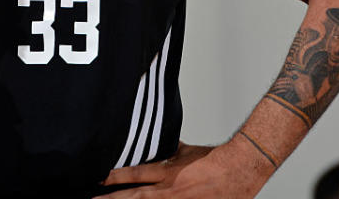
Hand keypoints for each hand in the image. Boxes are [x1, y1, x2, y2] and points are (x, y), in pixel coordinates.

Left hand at [100, 141, 266, 197]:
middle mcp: (171, 190)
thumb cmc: (213, 160)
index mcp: (168, 172)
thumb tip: (151, 144)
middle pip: (136, 197)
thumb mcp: (184, 151)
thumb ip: (164, 151)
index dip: (115, 177)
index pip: (135, 174)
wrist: (240, 169)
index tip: (98, 179)